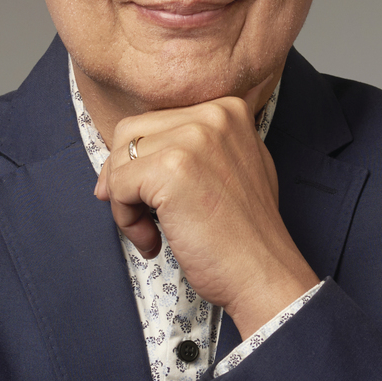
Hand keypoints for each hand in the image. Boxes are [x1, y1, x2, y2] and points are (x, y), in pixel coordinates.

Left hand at [95, 96, 319, 335]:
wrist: (263, 273)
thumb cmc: (245, 234)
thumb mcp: (235, 167)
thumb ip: (197, 149)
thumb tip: (136, 150)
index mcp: (226, 108)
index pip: (155, 120)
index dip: (139, 160)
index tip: (141, 194)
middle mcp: (212, 115)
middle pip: (130, 133)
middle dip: (122, 177)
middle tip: (137, 216)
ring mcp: (193, 139)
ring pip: (120, 160)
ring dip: (123, 201)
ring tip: (151, 232)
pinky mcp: (172, 168)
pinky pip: (118, 186)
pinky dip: (125, 219)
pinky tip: (153, 240)